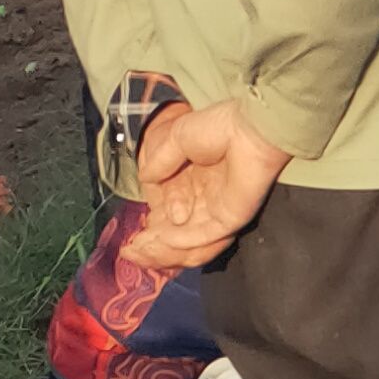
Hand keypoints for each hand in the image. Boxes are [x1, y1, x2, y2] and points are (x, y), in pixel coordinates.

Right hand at [124, 97, 288, 270]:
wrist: (246, 129)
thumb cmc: (217, 127)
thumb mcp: (177, 139)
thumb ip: (160, 163)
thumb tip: (144, 179)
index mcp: (193, 180)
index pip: (168, 211)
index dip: (152, 225)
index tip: (134, 238)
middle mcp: (205, 198)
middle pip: (176, 230)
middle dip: (153, 243)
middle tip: (132, 251)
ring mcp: (218, 210)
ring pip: (187, 238)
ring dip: (163, 246)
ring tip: (141, 251)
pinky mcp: (231, 218)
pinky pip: (204, 236)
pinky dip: (184, 240)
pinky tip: (165, 240)